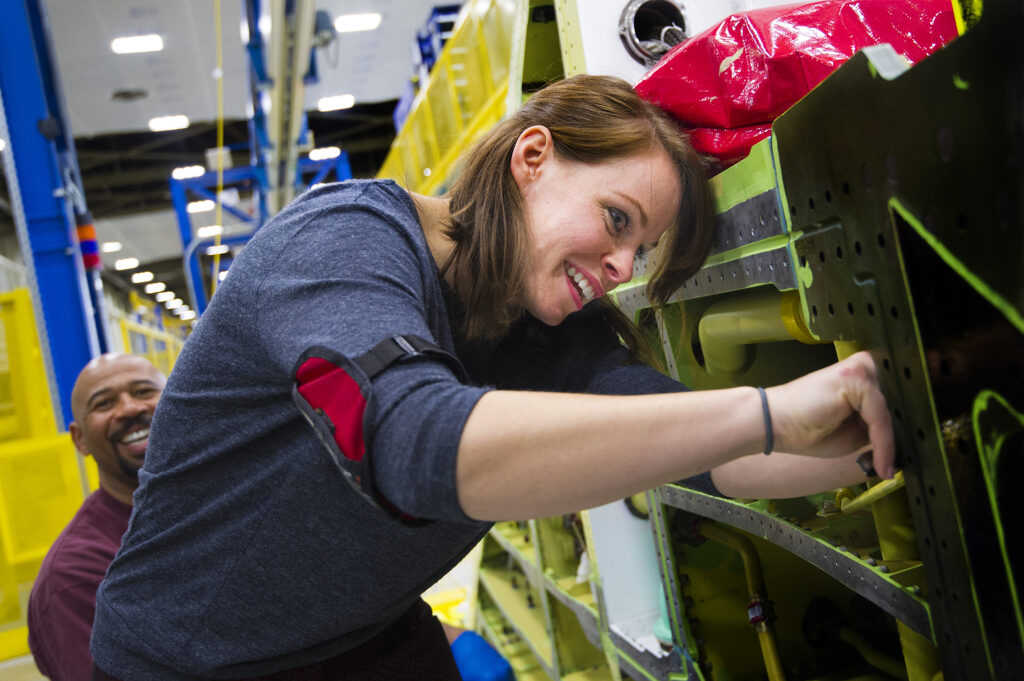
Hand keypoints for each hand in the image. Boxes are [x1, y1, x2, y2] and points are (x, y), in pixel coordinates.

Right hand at [765, 351, 894, 477]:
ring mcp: (860, 368)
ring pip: (891, 411)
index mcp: (862, 374)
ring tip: (887, 469)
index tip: (905, 459)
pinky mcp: (856, 378)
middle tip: (899, 466)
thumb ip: (876, 427)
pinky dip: (883, 442)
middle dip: (902, 435)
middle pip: (898, 403)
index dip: (904, 429)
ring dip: (891, 443)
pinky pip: (880, 415)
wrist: (774, 425)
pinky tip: (880, 462)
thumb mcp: (854, 431)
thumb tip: (905, 440)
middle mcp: (864, 365)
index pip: (895, 401)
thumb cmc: (806, 428)